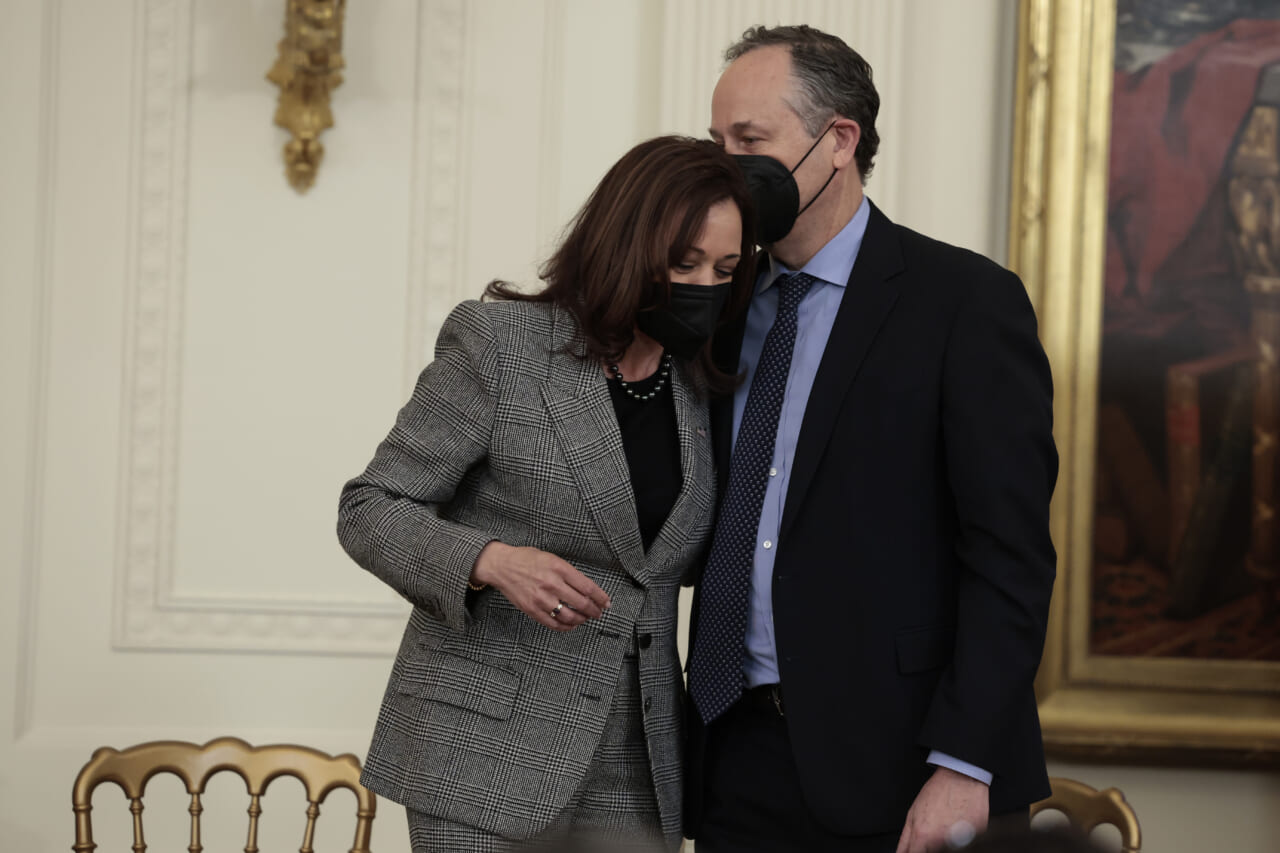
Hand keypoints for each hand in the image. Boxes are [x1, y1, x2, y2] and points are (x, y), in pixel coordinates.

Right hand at [471, 542, 610, 631]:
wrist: (501, 566)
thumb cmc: (526, 559)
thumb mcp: (551, 558)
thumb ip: (568, 573)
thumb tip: (586, 589)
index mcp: (559, 568)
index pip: (587, 587)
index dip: (600, 598)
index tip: (606, 603)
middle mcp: (551, 584)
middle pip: (581, 604)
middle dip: (594, 611)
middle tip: (598, 613)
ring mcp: (541, 598)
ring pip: (569, 616)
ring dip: (581, 620)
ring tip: (585, 618)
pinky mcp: (532, 609)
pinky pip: (553, 623)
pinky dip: (566, 627)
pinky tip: (571, 624)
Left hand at [896, 766, 988, 852]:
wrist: (962, 777)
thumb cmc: (938, 791)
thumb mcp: (913, 813)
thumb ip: (905, 839)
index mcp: (923, 836)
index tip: (917, 850)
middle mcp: (942, 841)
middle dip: (930, 848)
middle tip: (934, 832)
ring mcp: (961, 841)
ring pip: (949, 851)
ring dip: (947, 843)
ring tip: (947, 825)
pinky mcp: (977, 837)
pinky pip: (968, 844)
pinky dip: (963, 838)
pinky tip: (960, 824)